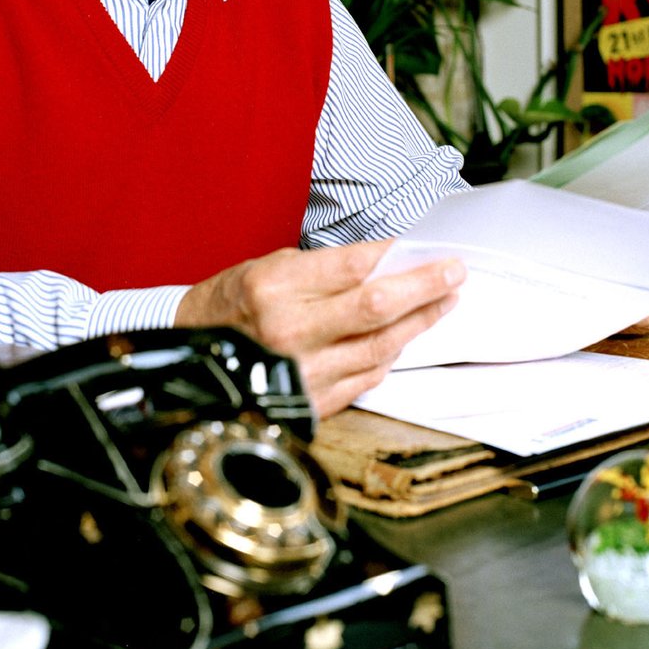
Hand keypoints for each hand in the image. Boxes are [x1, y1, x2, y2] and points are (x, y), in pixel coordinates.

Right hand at [174, 240, 465, 418]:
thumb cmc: (235, 302)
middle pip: (376, 307)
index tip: (426, 248)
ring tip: (442, 302)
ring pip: (380, 346)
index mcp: (275, 288)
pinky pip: (367, 378)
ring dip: (419, 322)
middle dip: (424, 287)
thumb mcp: (272, 266)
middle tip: (454, 273)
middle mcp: (288, 330)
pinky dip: (391, 354)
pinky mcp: (309, 401)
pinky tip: (406, 336)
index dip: (396, 255)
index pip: (353, 266)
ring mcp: (301, 370)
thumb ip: (328, 269)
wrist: (194, 352)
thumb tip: (388, 263)